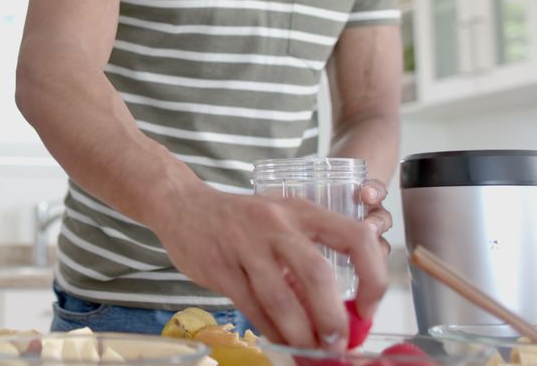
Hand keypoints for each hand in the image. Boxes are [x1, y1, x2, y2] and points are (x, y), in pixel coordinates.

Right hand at [148, 183, 387, 350]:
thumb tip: (341, 313)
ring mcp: (245, 245)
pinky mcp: (220, 267)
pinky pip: (252, 307)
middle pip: (317, 275)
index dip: (372, 278)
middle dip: (333, 318)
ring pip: (281, 298)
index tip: (368, 308)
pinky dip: (271, 331)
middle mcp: (277, 224)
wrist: (182, 205)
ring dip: (301, 333)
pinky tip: (281, 341)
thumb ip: (309, 256)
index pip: (355, 238)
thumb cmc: (241, 219)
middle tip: (338, 343)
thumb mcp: (281, 220)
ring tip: (311, 351)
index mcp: (303, 211)